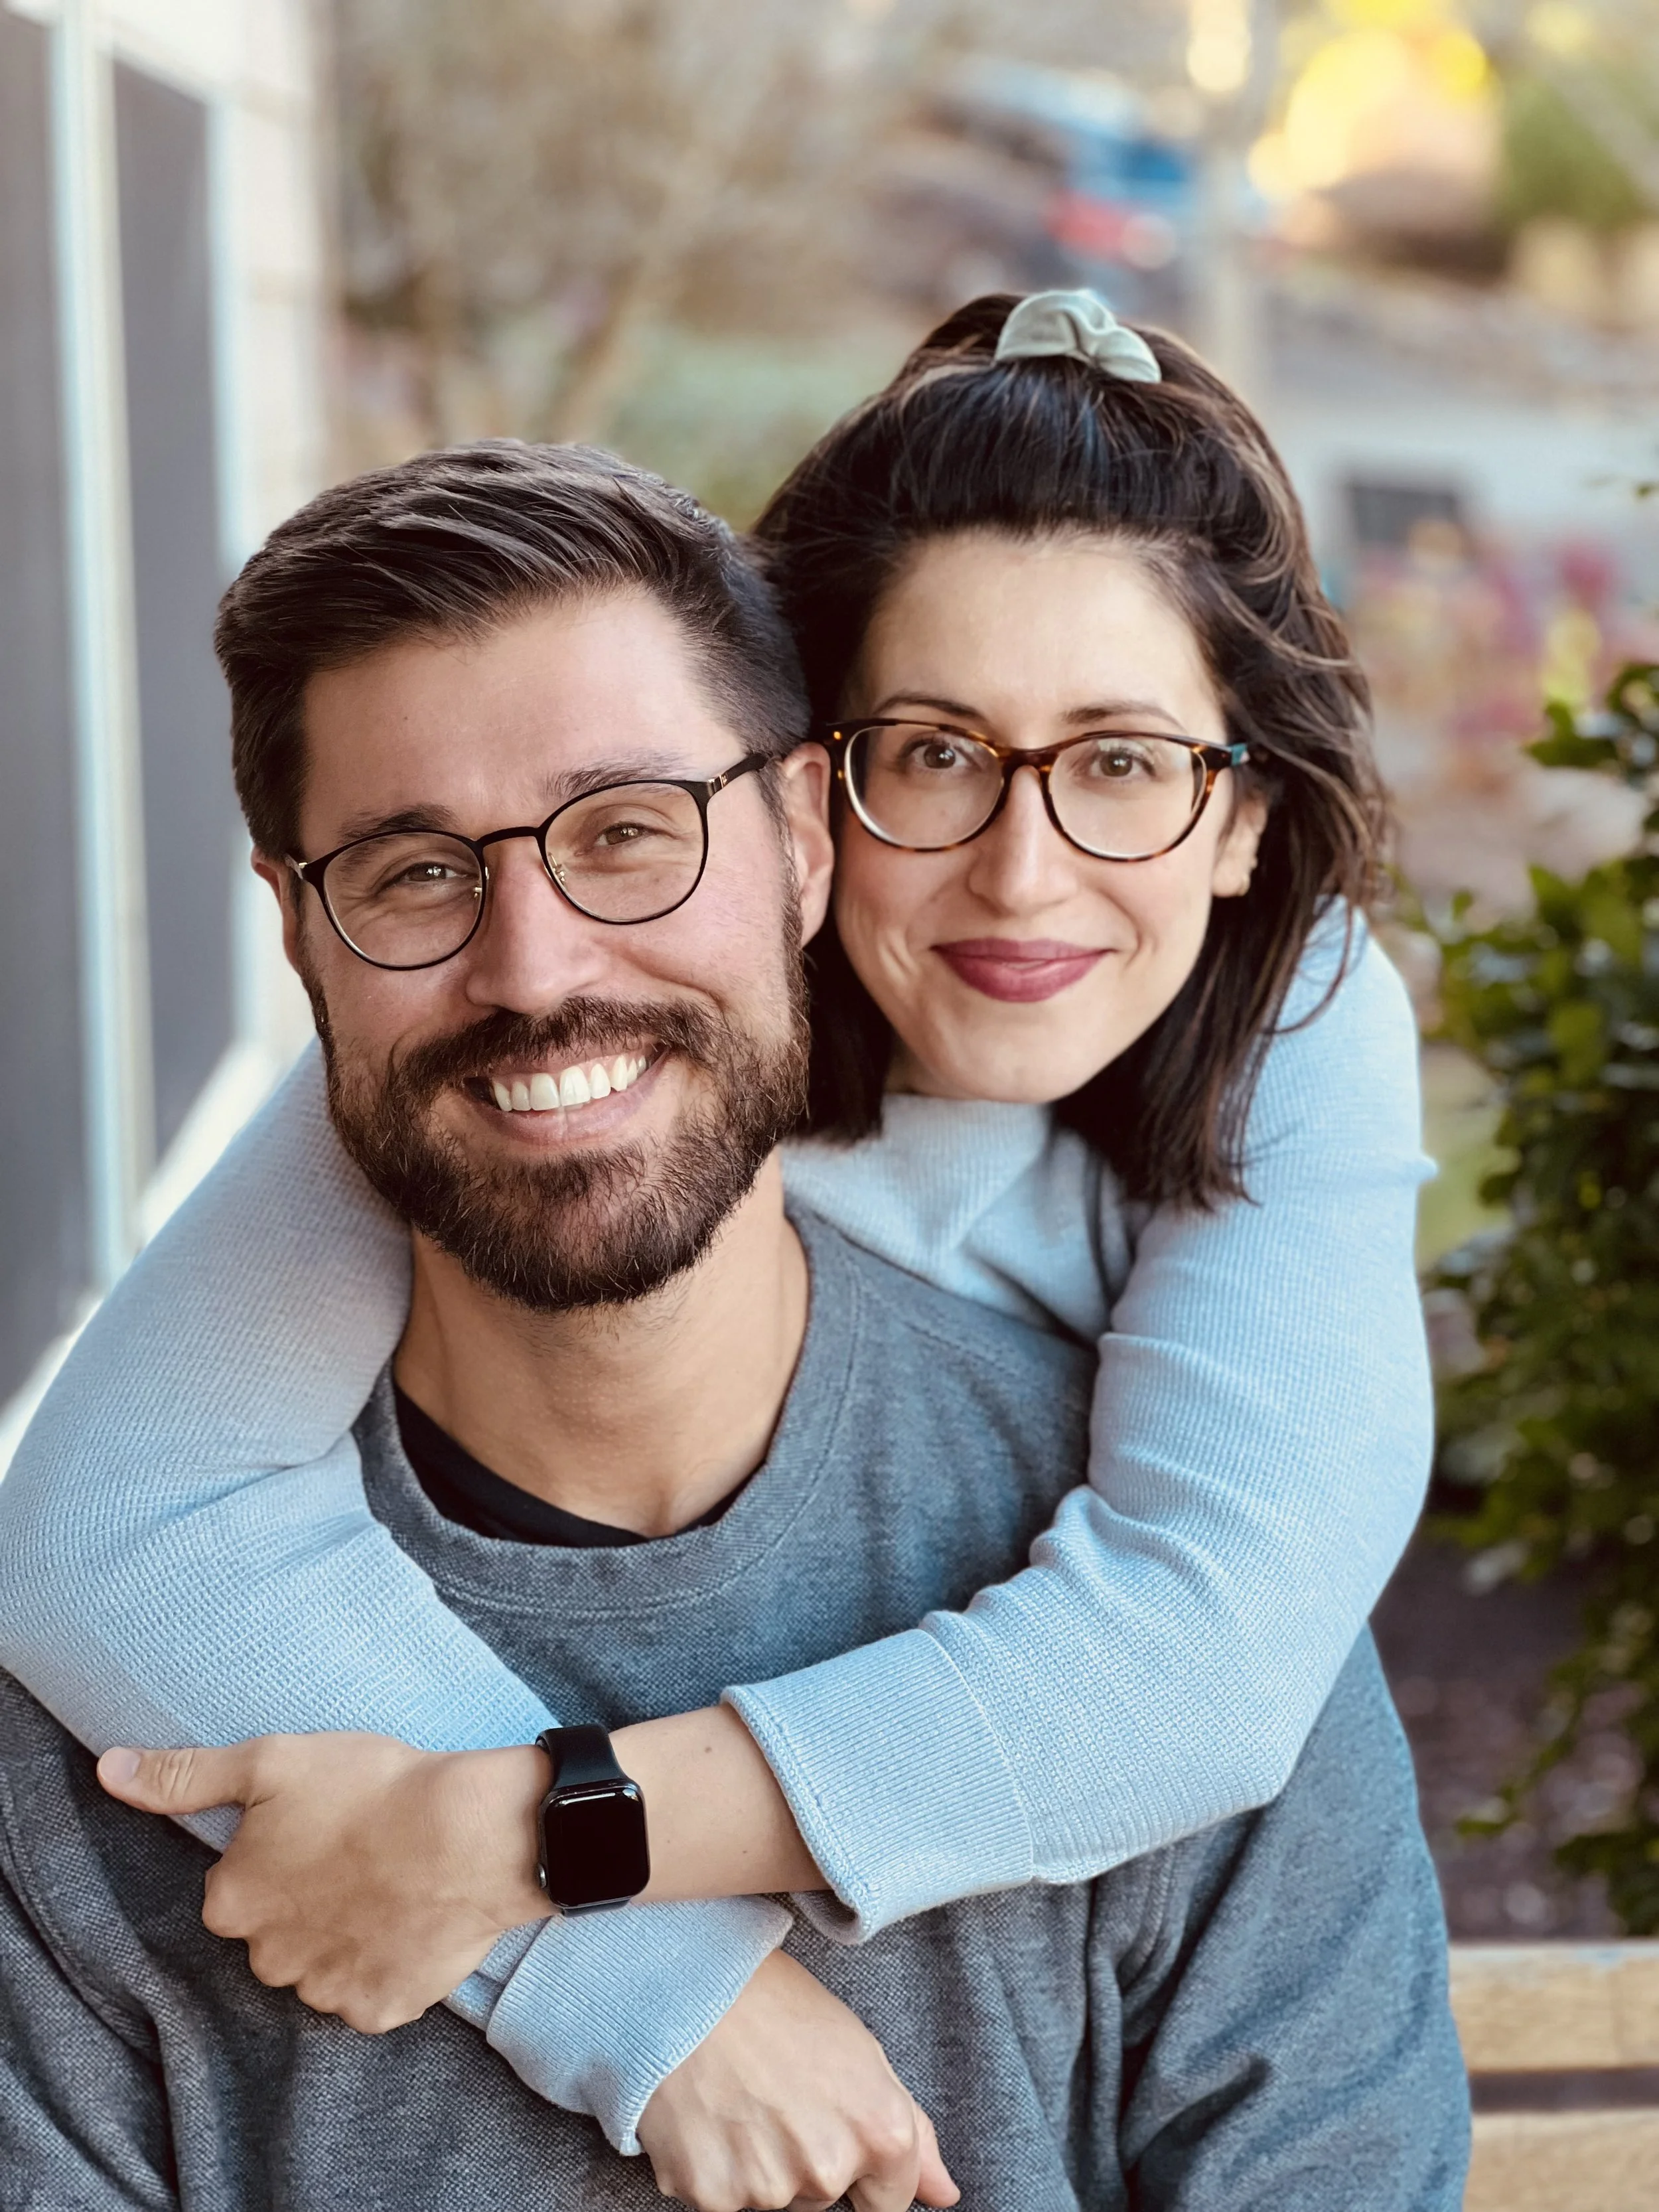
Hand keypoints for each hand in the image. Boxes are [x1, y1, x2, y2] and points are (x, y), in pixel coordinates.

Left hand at [97, 1733, 549, 2030]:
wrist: (471, 1835)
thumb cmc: (372, 1788)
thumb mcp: (272, 1761)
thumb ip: (185, 1774)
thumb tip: (108, 1770)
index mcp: (234, 1902)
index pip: (238, 1886)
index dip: (280, 1851)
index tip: (322, 1824)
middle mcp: (268, 1959)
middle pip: (277, 1931)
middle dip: (308, 1898)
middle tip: (358, 1849)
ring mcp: (326, 1990)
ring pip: (324, 1962)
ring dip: (347, 1930)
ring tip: (393, 1877)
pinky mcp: (381, 2008)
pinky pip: (372, 1990)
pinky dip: (388, 1959)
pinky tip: (412, 1915)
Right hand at [638, 1950, 959, 2211]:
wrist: (688, 1982)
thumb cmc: (778, 2005)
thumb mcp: (860, 2050)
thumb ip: (912, 2132)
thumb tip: (946, 2195)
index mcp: (879, 2131)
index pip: (889, 2203)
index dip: (861, 2167)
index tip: (833, 2129)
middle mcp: (828, 2170)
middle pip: (825, 2199)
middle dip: (808, 2159)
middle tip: (778, 2094)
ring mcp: (767, 2189)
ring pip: (775, 2200)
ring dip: (762, 2165)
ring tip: (741, 2098)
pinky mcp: (710, 2196)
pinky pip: (723, 2201)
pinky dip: (716, 2168)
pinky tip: (711, 2115)